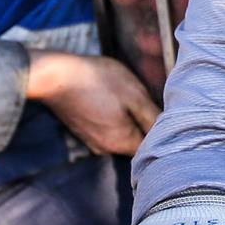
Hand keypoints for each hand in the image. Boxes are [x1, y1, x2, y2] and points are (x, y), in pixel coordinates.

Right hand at [25, 52, 157, 155]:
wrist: (54, 76)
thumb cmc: (96, 81)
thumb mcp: (133, 94)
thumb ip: (152, 116)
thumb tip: (170, 130)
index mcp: (121, 143)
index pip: (152, 145)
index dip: (163, 129)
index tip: (167, 112)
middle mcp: (106, 148)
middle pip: (137, 140)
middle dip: (146, 123)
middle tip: (149, 99)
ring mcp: (92, 140)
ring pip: (122, 133)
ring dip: (130, 118)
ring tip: (130, 96)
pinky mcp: (83, 130)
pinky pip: (107, 128)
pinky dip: (114, 116)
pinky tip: (113, 99)